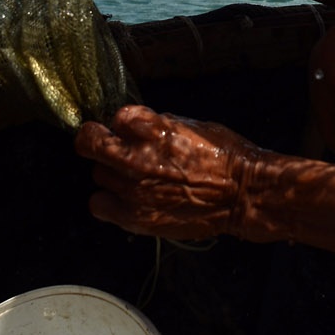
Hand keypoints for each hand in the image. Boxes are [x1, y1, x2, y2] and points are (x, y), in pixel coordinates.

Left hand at [73, 105, 263, 239]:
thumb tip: (133, 127)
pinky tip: (125, 198)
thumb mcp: (191, 125)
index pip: (116, 117)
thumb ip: (157, 125)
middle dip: (99, 142)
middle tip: (109, 146)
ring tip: (134, 178)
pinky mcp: (135, 217)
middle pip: (90, 145)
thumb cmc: (224, 157)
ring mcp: (133, 190)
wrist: (243, 195)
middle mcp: (137, 158)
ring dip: (112, 173)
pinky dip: (107, 200)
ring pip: (98, 175)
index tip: (129, 129)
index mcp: (153, 129)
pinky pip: (98, 204)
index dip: (122, 123)